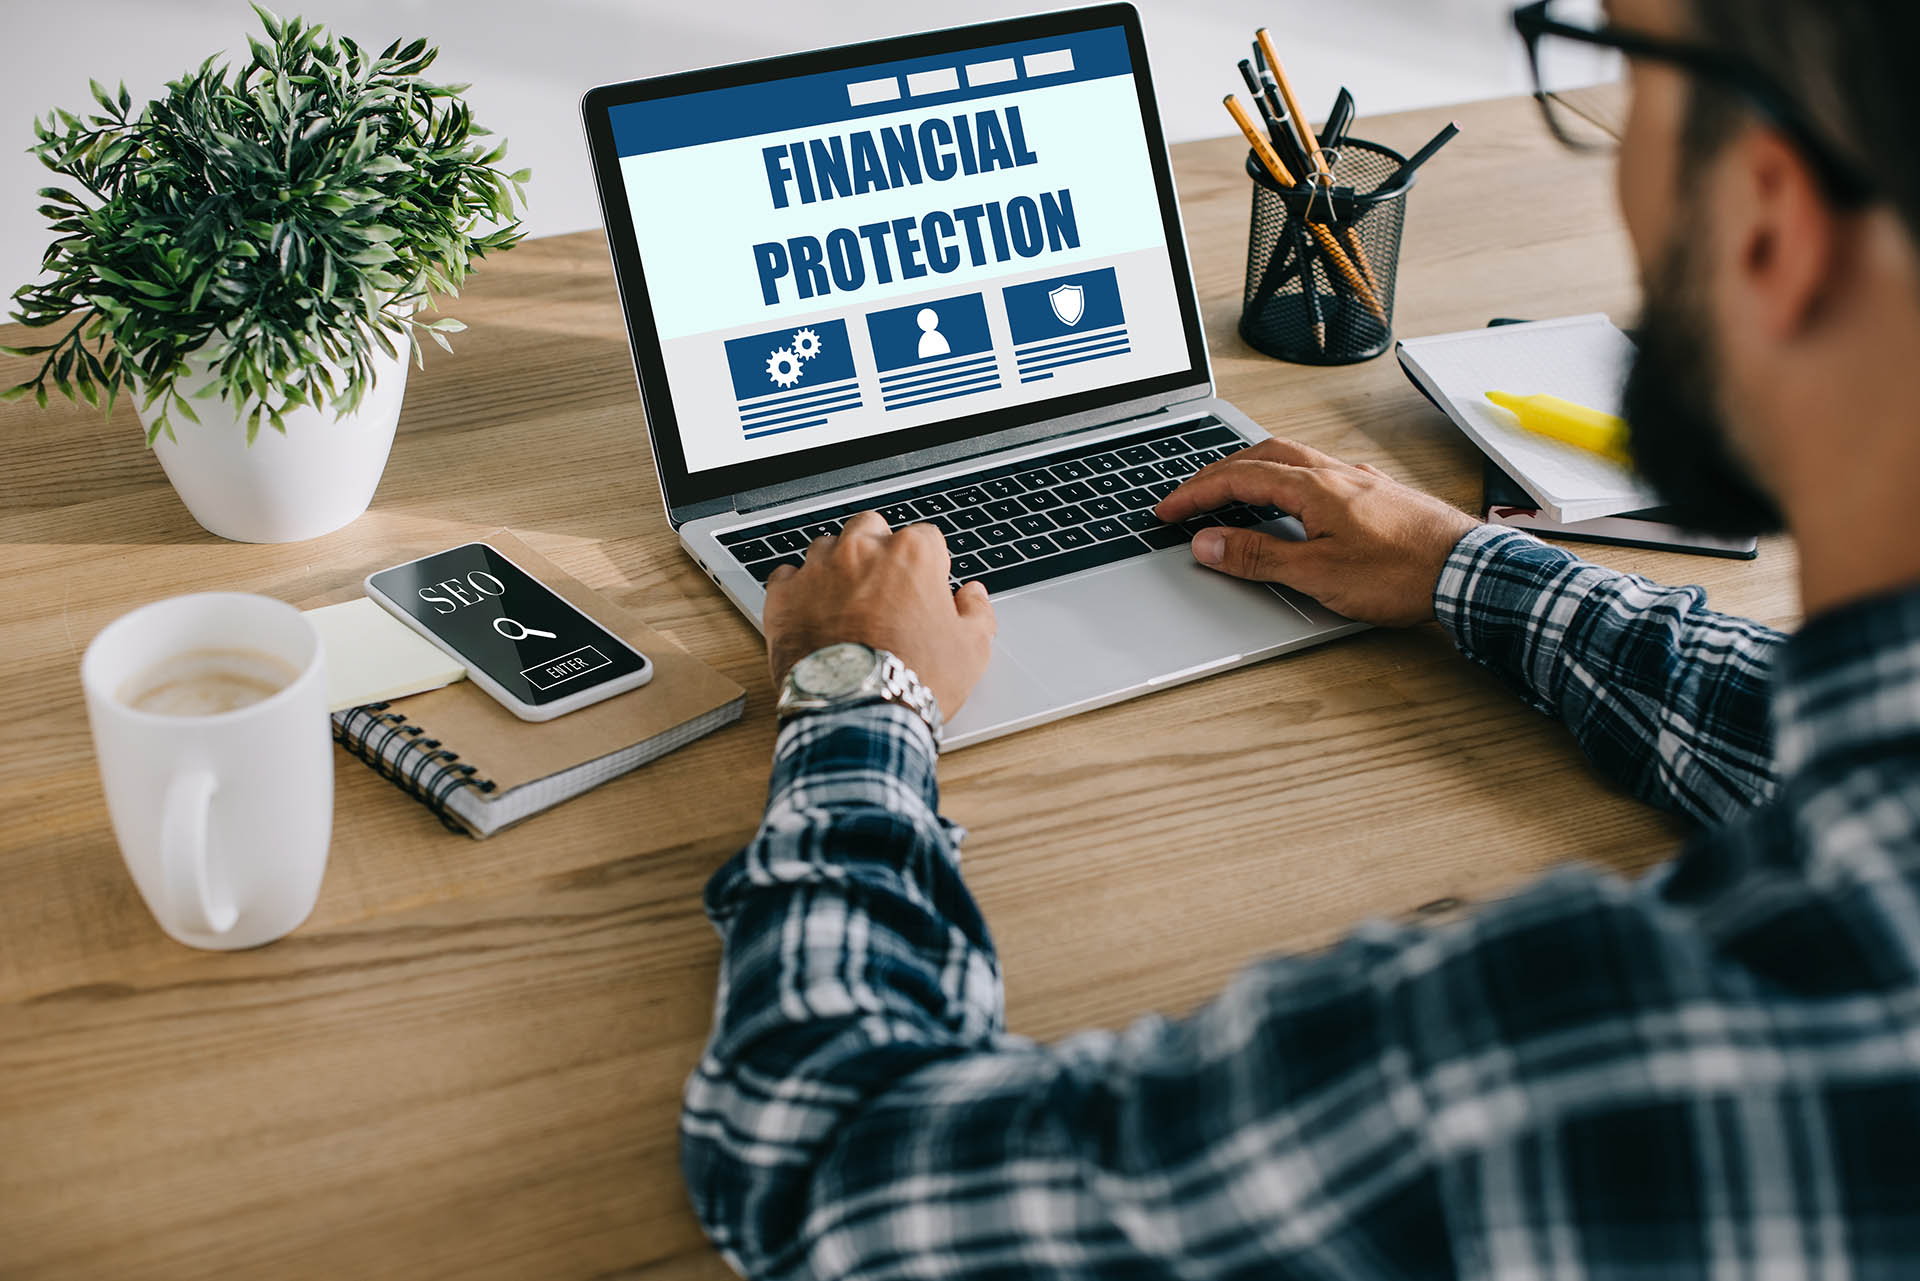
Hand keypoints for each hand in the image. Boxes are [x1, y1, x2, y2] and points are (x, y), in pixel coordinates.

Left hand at [764, 512, 996, 718]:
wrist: (857, 712)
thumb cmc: (915, 679)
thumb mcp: (972, 649)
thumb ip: (976, 611)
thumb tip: (973, 595)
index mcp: (911, 554)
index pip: (926, 537)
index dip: (929, 565)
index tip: (925, 589)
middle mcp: (862, 550)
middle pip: (871, 528)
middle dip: (878, 549)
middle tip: (884, 588)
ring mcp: (818, 570)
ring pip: (826, 547)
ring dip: (836, 567)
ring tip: (845, 603)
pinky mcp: (784, 596)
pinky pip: (787, 577)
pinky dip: (798, 590)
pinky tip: (811, 614)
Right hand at [1153, 439, 1479, 626]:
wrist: (1469, 572)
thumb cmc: (1404, 572)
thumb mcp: (1318, 573)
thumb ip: (1259, 556)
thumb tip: (1211, 543)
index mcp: (1315, 487)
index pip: (1238, 478)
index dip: (1196, 494)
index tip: (1168, 509)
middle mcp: (1337, 473)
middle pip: (1263, 455)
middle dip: (1219, 472)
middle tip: (1191, 495)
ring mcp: (1360, 480)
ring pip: (1294, 459)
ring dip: (1254, 470)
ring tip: (1231, 490)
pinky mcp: (1379, 494)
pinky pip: (1319, 473)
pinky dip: (1288, 480)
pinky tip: (1293, 501)